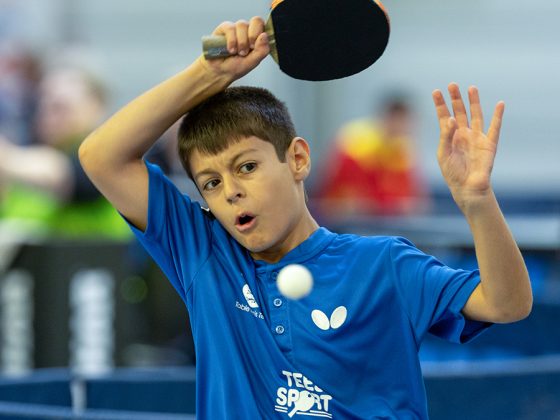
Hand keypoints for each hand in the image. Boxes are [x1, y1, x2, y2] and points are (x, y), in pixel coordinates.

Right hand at [197, 17, 269, 81]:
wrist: (220, 71)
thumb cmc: (236, 67)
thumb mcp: (253, 62)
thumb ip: (262, 50)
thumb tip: (264, 35)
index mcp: (257, 37)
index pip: (264, 25)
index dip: (260, 33)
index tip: (255, 46)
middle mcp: (248, 31)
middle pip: (256, 21)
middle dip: (252, 36)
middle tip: (248, 49)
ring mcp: (236, 29)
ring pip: (242, 25)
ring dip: (241, 42)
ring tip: (237, 53)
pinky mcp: (224, 29)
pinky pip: (230, 28)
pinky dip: (231, 40)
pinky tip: (230, 50)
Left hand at [432, 83, 503, 209]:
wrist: (467, 187)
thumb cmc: (452, 172)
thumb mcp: (444, 153)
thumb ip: (446, 135)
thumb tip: (451, 119)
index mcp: (450, 137)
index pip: (444, 116)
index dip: (440, 104)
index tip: (436, 91)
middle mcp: (463, 134)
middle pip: (459, 112)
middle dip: (455, 98)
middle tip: (452, 84)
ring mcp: (476, 137)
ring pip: (475, 115)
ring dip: (473, 102)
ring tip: (471, 88)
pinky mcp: (489, 144)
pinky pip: (495, 127)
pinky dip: (498, 116)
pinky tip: (500, 104)